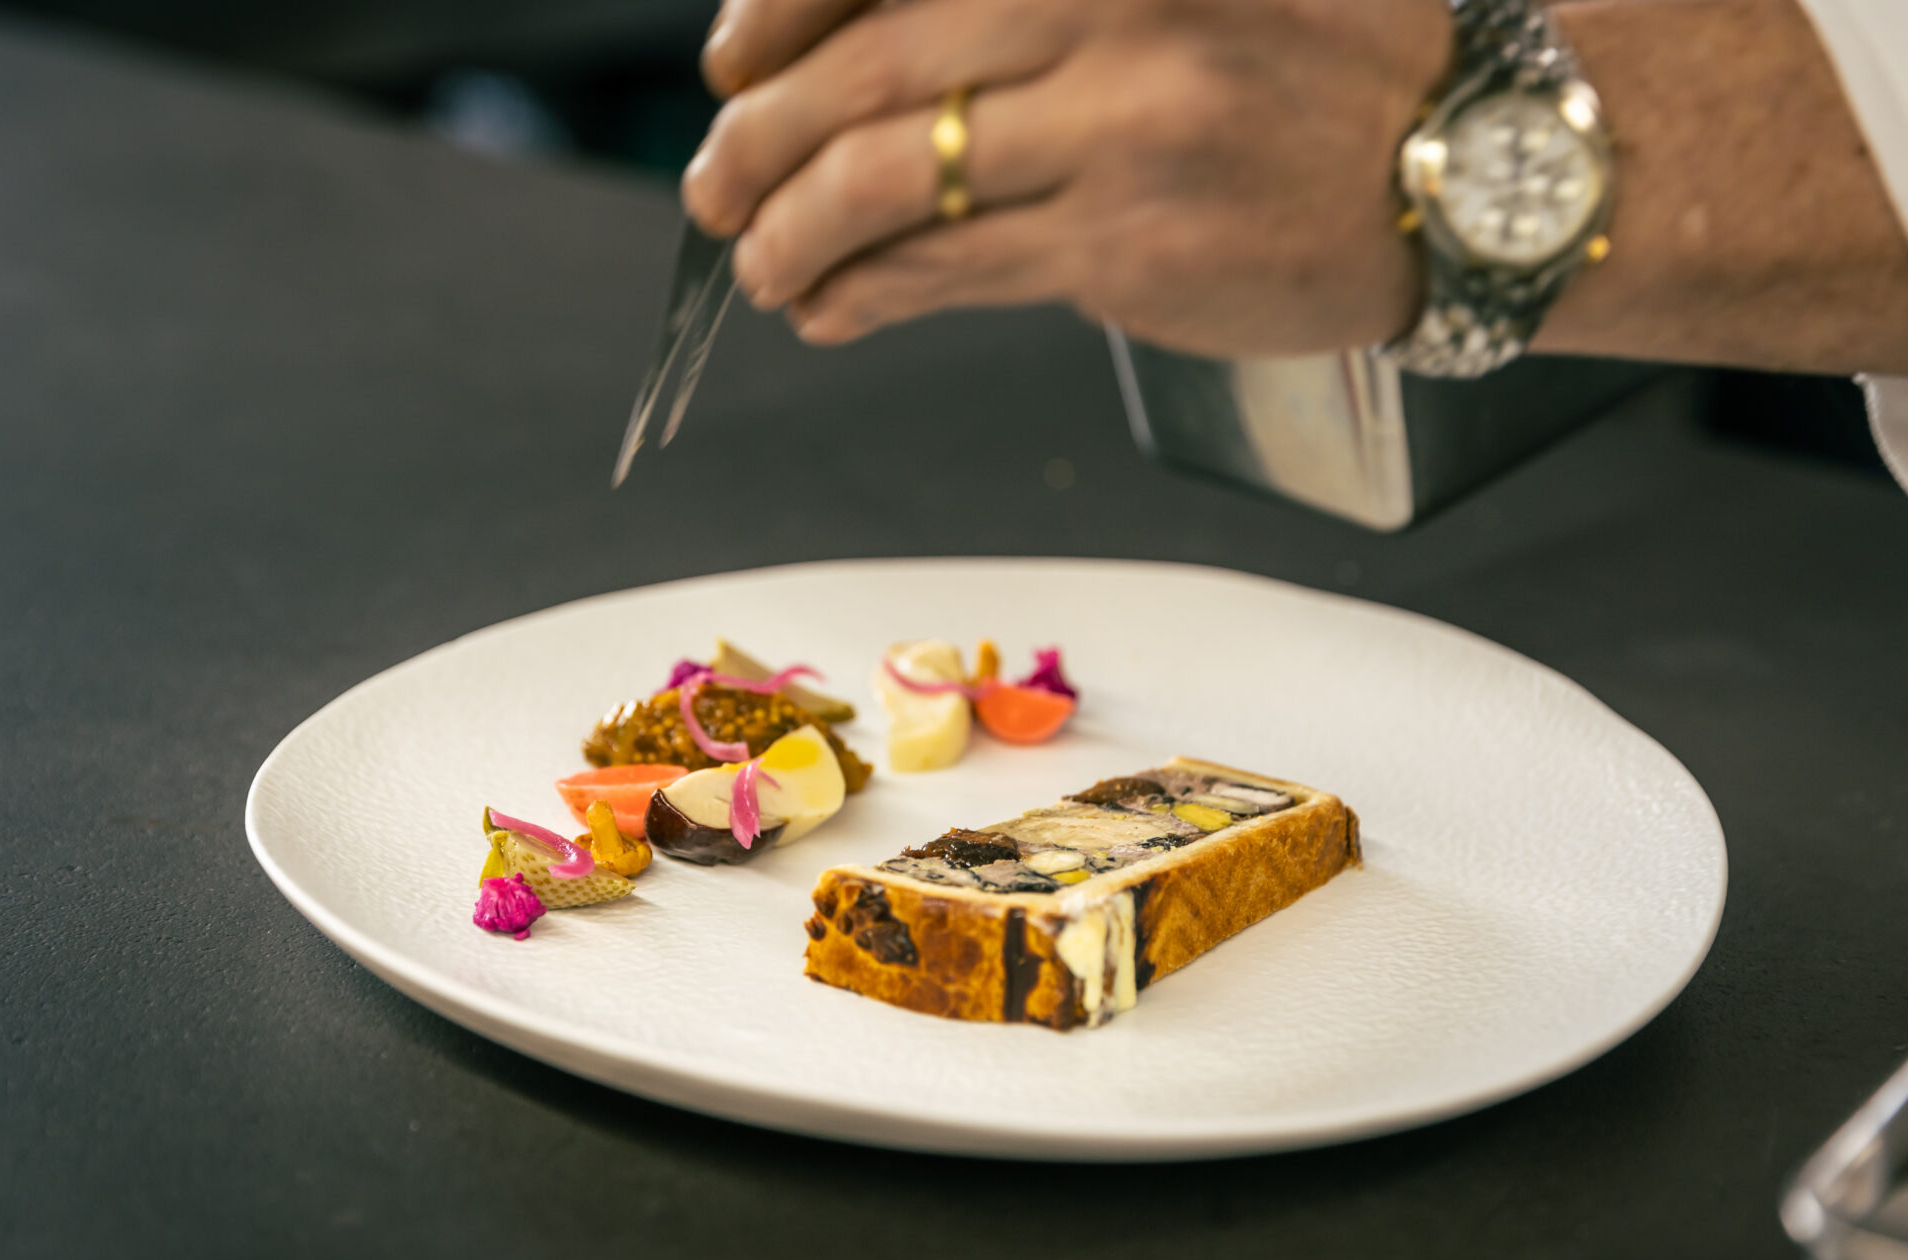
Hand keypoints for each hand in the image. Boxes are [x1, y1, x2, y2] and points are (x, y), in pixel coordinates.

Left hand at [683, 0, 1451, 355]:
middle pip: (861, 75)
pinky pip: (950, 268)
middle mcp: (1100, 8)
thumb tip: (853, 63)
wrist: (1465, 157)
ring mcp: (1115, 125)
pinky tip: (828, 309)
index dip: (774, 20)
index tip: (726, 71)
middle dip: (756, 144)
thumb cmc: (1311, 72)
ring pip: (887, 182)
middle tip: (714, 190)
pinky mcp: (1128, 242)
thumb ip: (1027, 13)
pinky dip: (862, 293)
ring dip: (790, 234)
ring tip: (759, 265)